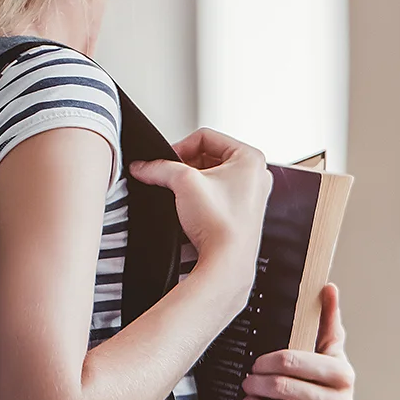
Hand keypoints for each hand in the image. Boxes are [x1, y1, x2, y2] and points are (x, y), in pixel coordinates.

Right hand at [129, 129, 270, 277]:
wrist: (227, 263)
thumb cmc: (220, 224)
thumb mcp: (183, 183)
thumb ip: (159, 168)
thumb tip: (143, 166)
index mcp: (250, 157)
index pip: (205, 136)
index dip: (180, 147)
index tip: (166, 162)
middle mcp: (256, 174)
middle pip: (208, 156)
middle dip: (185, 167)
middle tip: (171, 179)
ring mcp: (251, 194)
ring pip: (211, 176)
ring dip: (192, 183)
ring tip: (181, 196)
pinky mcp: (242, 212)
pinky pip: (216, 194)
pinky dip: (200, 198)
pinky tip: (191, 209)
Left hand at [243, 283, 353, 399]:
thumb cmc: (326, 383)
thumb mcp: (328, 350)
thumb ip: (327, 319)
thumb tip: (328, 287)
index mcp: (343, 372)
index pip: (293, 361)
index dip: (267, 362)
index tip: (255, 364)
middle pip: (284, 389)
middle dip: (257, 385)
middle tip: (246, 383)